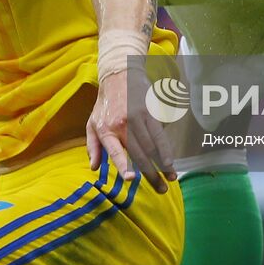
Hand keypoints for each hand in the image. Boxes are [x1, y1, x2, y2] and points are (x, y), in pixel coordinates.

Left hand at [86, 69, 176, 194]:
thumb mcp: (92, 123)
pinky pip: (160, 134)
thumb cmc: (105, 103)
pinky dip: (166, 149)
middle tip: (160, 190)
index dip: (122, 164)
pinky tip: (171, 160)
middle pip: (139, 153)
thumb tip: (94, 168)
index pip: (115, 150)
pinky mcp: (150, 112)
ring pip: (152, 146)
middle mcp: (122, 124)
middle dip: (151, 174)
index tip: (130, 178)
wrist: (119, 74)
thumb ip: (92, 146)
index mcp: (106, 129)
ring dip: (163, 164)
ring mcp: (138, 117)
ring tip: (170, 178)